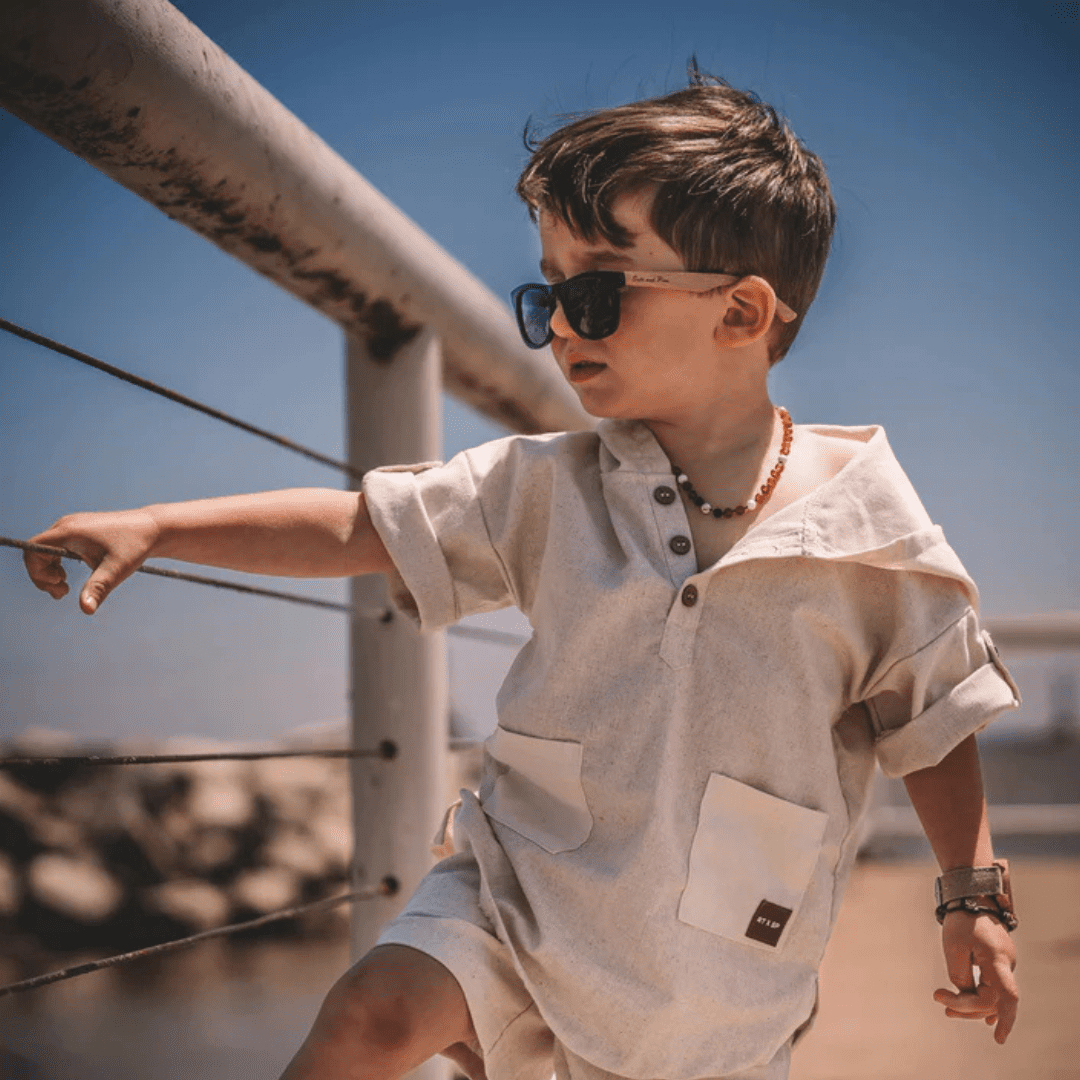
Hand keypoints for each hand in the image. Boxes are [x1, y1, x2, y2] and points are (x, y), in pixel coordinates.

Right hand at [24, 509, 160, 613]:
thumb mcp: (116, 570)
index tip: (59, 584)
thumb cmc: (135, 547)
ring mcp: (73, 525)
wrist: (153, 528)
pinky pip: (57, 547)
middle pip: (37, 551)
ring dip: (49, 570)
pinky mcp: (81, 529)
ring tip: (65, 587)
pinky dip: (58, 563)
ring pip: (46, 549)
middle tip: (63, 593)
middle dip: (43, 575)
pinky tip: (70, 574)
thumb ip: (97, 588)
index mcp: (69, 531)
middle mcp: (67, 525)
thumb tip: (85, 610)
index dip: (36, 571)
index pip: (32, 549)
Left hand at [934, 908, 1017, 1043]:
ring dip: (973, 1005)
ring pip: (994, 996)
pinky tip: (978, 1012)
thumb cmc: (962, 920)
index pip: (1004, 998)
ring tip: (946, 1007)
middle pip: (997, 1002)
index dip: (987, 1013)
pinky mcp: (998, 962)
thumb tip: (964, 994)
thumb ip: (960, 975)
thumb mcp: (953, 947)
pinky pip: (994, 986)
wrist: (973, 896)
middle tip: (943, 1008)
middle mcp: (1007, 965)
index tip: (950, 1006)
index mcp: (997, 961)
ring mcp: (1005, 964)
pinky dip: (982, 998)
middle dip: (970, 1011)